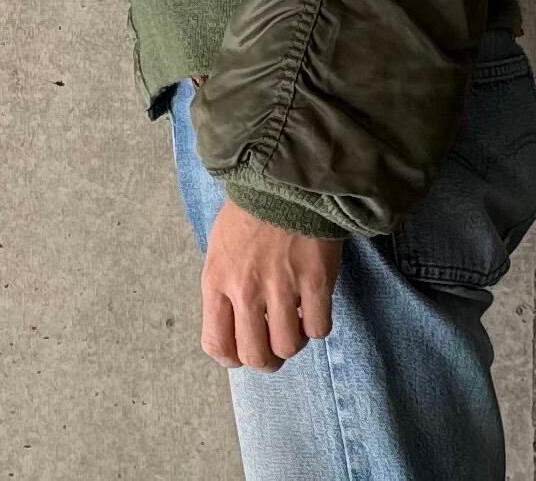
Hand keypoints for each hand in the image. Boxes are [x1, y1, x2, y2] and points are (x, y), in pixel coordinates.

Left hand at [200, 198, 341, 371]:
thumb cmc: (252, 209)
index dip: (232, 358)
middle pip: (255, 355)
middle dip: (267, 360)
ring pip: (288, 346)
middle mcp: (245, 290)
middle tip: (276, 346)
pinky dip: (318, 324)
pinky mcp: (316, 279)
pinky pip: (318, 327)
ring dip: (294, 340)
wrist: (287, 176)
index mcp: (217, 281)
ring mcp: (282, 286)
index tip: (244, 353)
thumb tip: (236, 321)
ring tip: (297, 321)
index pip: (216, 344)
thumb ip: (225, 285)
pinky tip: (315, 306)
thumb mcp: (221, 246)